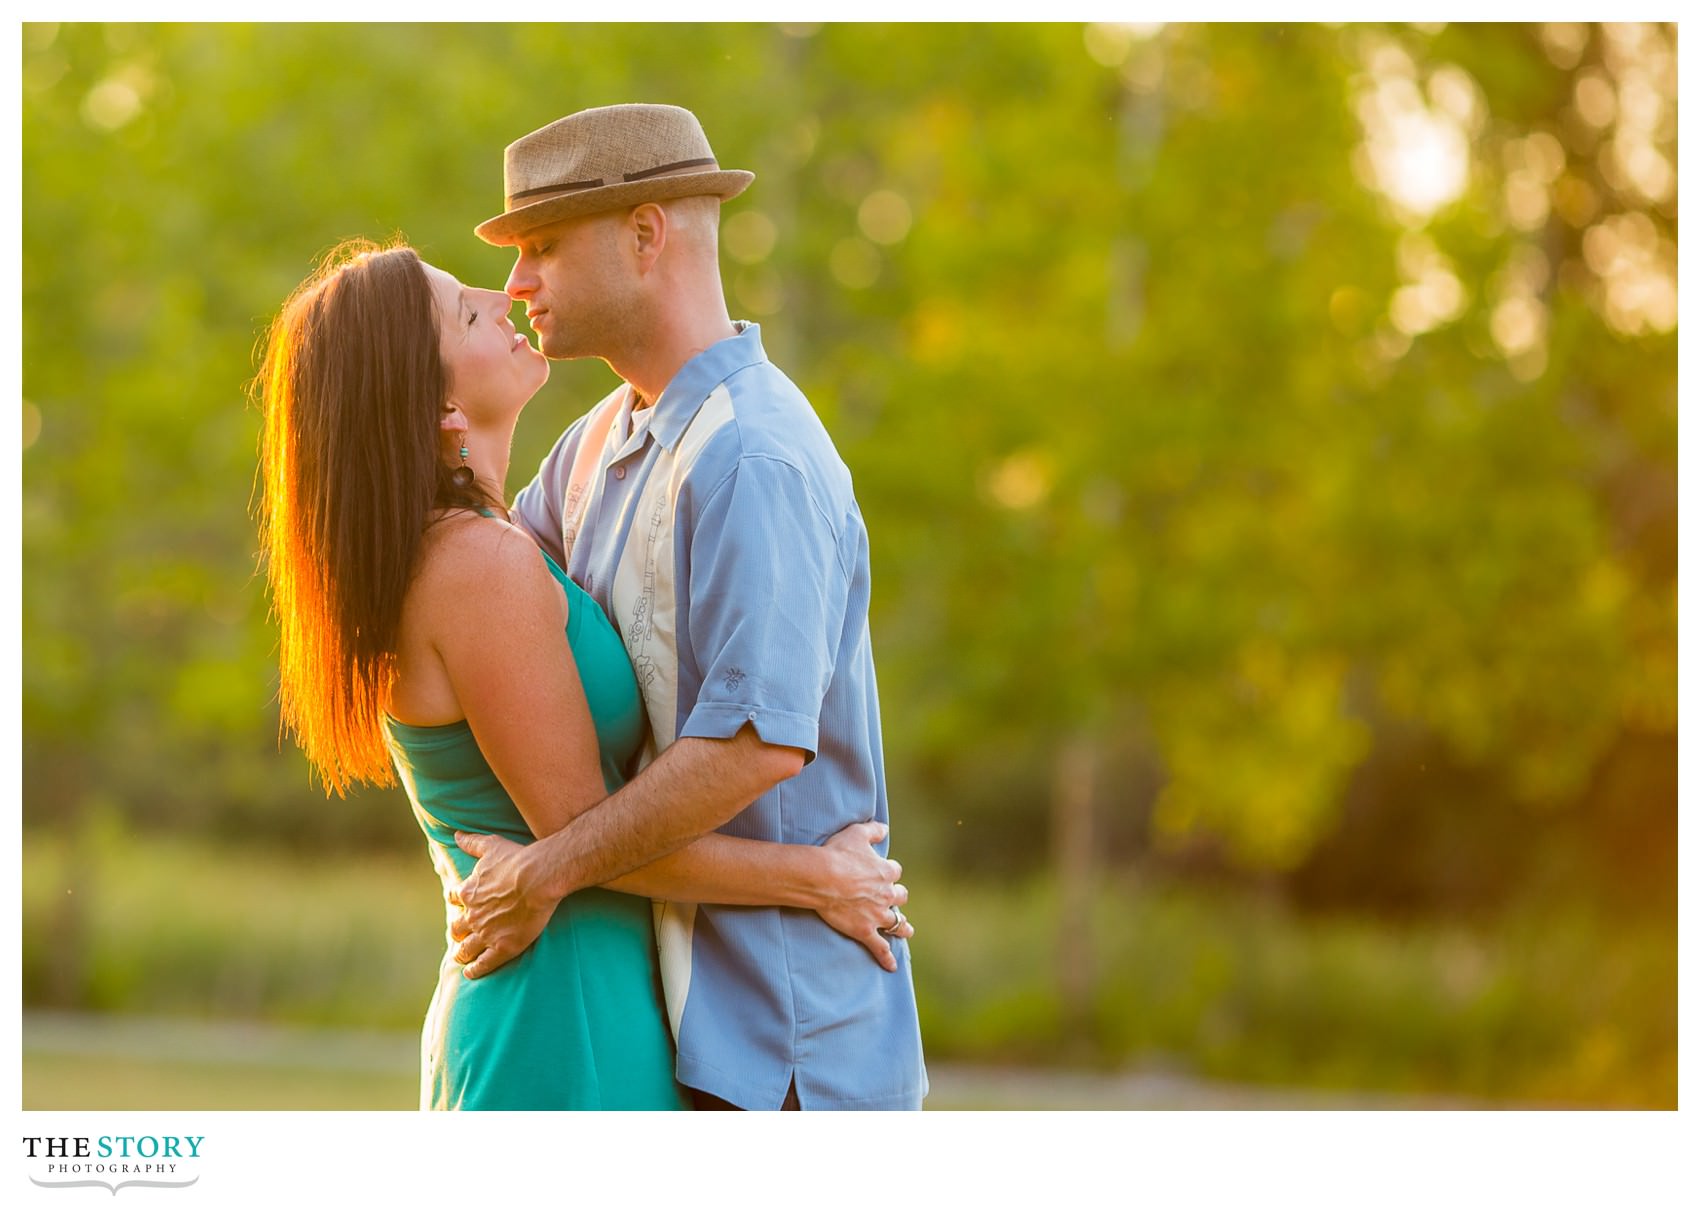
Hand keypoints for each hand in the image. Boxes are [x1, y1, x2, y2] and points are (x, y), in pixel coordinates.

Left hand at [449, 831, 558, 978]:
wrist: (539, 878)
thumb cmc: (517, 859)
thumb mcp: (491, 845)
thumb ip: (472, 842)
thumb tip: (456, 834)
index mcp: (469, 892)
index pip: (454, 898)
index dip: (456, 902)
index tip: (459, 905)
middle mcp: (473, 915)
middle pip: (457, 928)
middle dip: (458, 932)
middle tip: (459, 936)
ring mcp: (487, 933)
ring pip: (466, 949)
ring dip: (462, 953)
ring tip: (461, 957)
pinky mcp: (502, 948)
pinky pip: (483, 964)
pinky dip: (474, 970)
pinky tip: (471, 972)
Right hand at [816, 821, 912, 972]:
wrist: (823, 878)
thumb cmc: (837, 853)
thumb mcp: (856, 833)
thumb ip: (873, 830)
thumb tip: (884, 829)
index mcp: (886, 872)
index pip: (895, 871)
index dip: (888, 872)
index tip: (882, 872)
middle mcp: (887, 895)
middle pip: (900, 897)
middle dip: (897, 897)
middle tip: (892, 899)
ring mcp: (877, 915)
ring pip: (897, 922)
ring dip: (902, 925)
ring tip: (906, 929)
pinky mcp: (865, 931)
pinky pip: (880, 947)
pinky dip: (886, 958)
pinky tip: (892, 967)